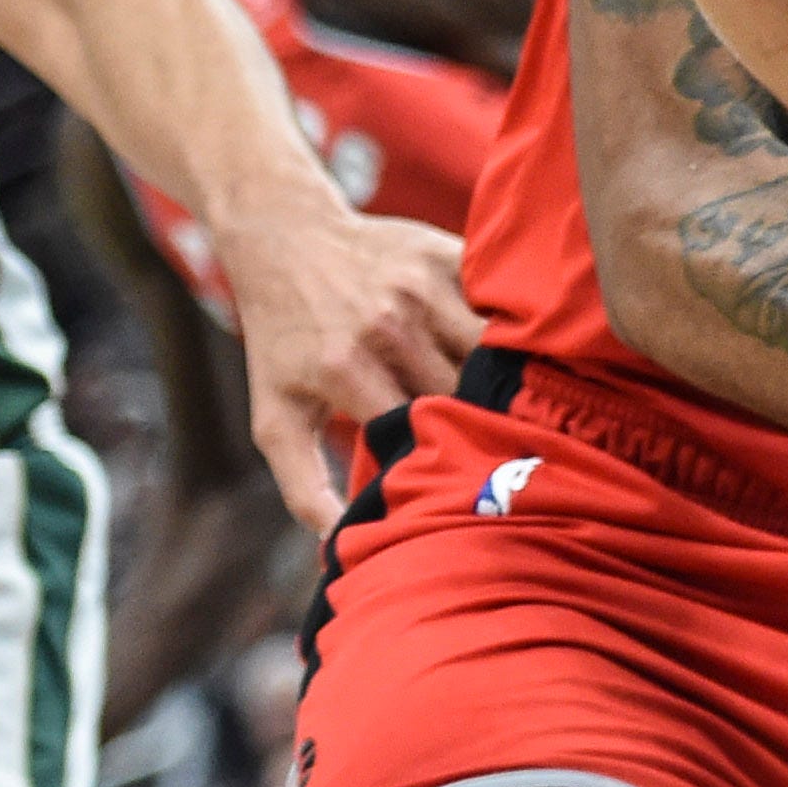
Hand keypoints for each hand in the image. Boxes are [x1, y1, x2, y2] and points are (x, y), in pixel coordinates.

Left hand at [221, 200, 485, 528]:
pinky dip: (507, 328)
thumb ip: (303, 487)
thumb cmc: (283, 340)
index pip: (420, 430)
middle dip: (479, 420)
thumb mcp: (276, 417)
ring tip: (511, 405)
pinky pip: (496, 302)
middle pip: (464, 391)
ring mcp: (419, 283)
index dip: (446, 459)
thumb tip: (335, 550)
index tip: (465, 483)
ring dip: (502, 376)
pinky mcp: (444, 252)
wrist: (284, 237)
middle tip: (497, 450)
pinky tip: (509, 349)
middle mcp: (385, 322)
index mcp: (345, 368)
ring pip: (491, 347)